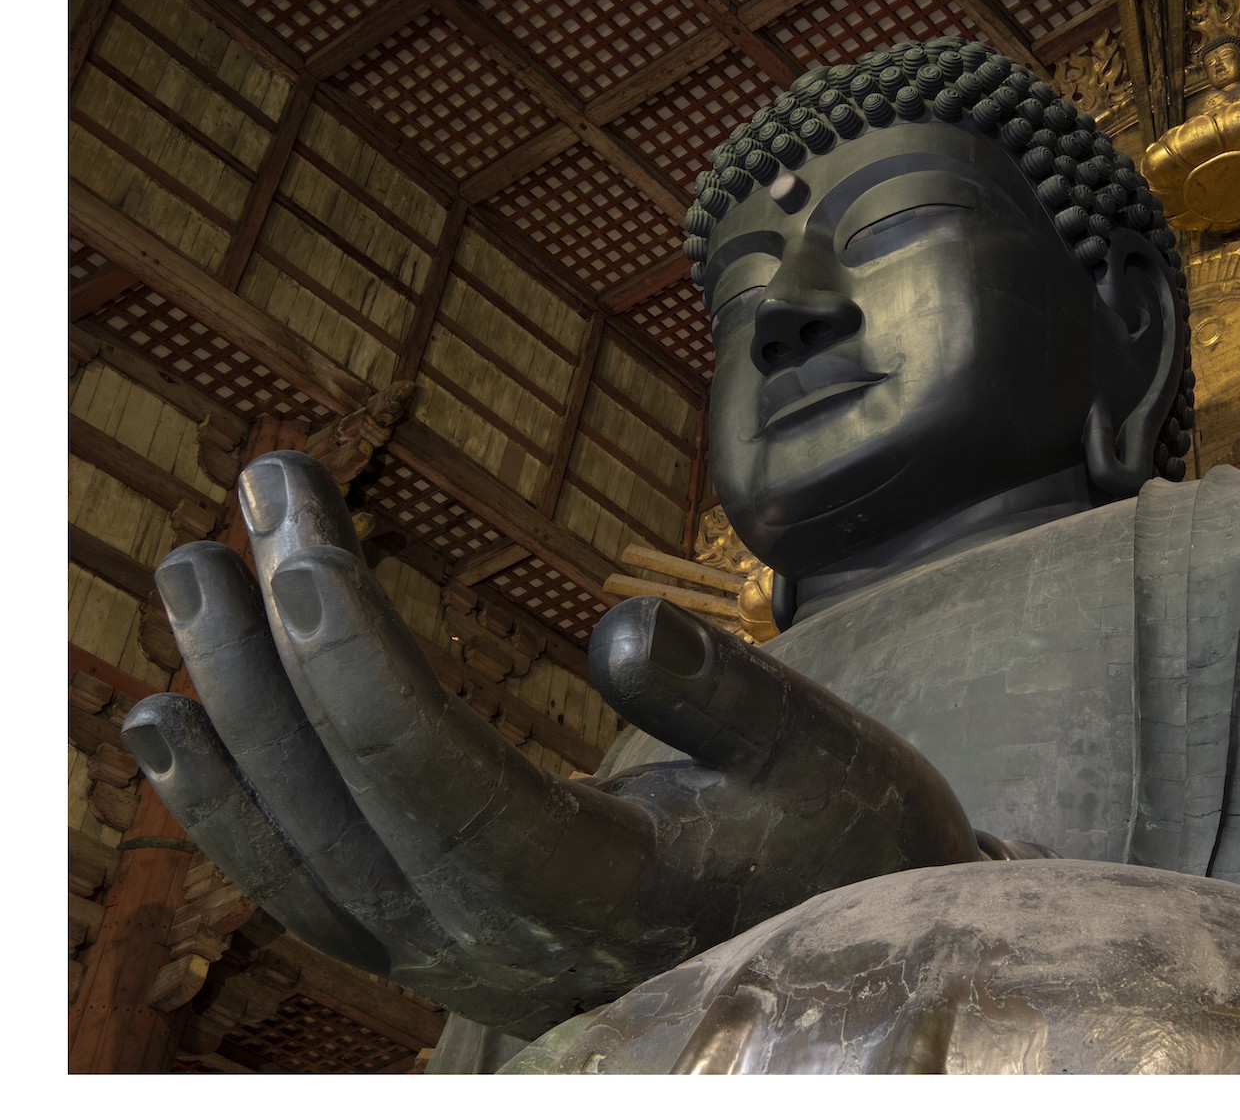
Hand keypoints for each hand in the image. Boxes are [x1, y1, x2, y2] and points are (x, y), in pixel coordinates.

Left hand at [123, 451, 982, 1038]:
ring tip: (188, 578)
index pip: (432, 772)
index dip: (352, 659)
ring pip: (296, 848)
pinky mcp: (440, 945)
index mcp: (597, 895)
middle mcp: (498, 945)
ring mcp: (455, 959)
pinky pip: (301, 883)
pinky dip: (225, 803)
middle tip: (253, 499)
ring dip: (230, 711)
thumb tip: (617, 625)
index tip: (296, 541)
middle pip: (340, 796)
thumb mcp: (829, 757)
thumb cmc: (846, 844)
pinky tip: (172, 721)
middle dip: (274, 643)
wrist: (844, 961)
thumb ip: (725, 696)